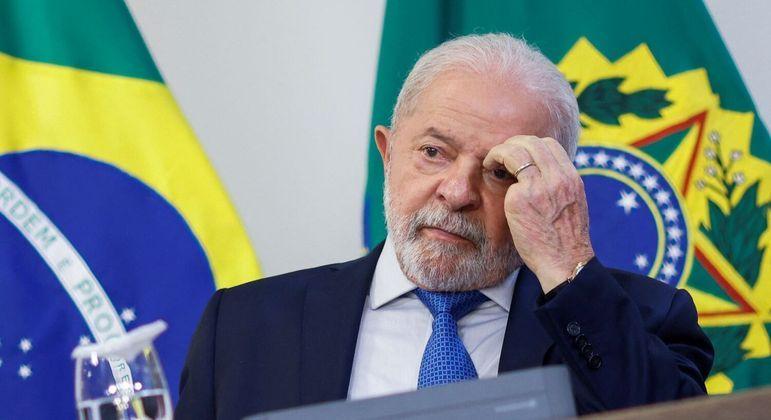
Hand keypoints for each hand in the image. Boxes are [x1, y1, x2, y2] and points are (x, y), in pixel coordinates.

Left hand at [483, 136, 594, 292]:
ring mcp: (539, 187)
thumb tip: (537, 171)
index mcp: (571, 178)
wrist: (564, 263)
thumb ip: (557, 184)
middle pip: (531, 142)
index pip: (549, 144)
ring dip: (499, 153)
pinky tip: (493, 185)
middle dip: (511, 144)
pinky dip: (499, 177)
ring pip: (515, 151)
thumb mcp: (571, 203)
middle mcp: (557, 178)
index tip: (519, 156)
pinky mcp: (520, 199)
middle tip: (500, 157)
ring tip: (490, 163)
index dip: (530, 145)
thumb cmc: (564, 239)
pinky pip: (507, 178)